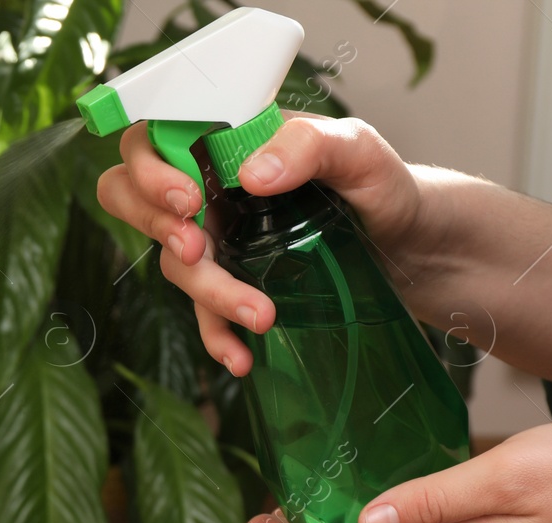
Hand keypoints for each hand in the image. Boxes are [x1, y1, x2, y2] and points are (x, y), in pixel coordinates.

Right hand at [95, 114, 427, 373]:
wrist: (418, 253)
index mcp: (227, 140)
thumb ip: (309, 146)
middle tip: (193, 247)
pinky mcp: (230, 285)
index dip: (151, 167)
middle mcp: (210, 186)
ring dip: (207, 293)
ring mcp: (216, 238)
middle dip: (152, 224)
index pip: (154, 137)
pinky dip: (215, 336)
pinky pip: (200, 313)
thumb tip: (250, 173)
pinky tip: (241, 356)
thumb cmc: (389, 190)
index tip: (188, 197)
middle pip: (133, 196)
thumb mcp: (361, 154)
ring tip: (262, 314)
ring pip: (171, 263)